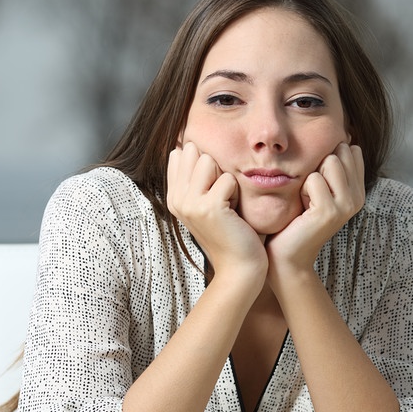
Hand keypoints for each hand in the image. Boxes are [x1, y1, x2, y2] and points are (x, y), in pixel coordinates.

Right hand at [167, 142, 266, 281]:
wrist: (239, 267)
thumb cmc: (231, 233)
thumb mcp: (207, 203)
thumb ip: (195, 177)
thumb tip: (187, 143)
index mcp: (173, 197)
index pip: (180, 153)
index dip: (203, 165)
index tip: (212, 192)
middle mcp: (176, 199)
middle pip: (194, 152)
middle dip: (215, 169)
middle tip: (222, 198)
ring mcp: (189, 204)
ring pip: (208, 161)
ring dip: (226, 180)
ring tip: (228, 204)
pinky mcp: (208, 207)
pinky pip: (227, 179)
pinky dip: (237, 193)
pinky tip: (234, 213)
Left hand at [266, 143, 364, 277]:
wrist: (287, 255)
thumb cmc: (295, 218)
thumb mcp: (317, 188)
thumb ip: (332, 165)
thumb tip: (346, 133)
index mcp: (357, 190)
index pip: (351, 150)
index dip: (328, 158)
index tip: (317, 184)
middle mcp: (357, 197)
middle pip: (339, 152)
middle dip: (318, 167)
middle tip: (309, 194)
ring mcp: (346, 205)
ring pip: (329, 161)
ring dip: (309, 178)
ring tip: (306, 201)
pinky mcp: (330, 211)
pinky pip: (313, 179)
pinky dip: (302, 190)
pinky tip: (302, 209)